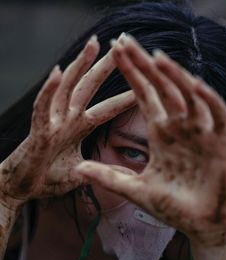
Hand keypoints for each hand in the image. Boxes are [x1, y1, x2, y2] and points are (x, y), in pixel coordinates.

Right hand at [0, 35, 134, 204]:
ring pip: (67, 88)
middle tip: (122, 46)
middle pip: (90, 87)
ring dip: (80, 66)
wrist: (23, 187)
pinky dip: (49, 90)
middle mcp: (67, 119)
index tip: (142, 83)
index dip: (125, 97)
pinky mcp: (38, 130)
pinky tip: (58, 73)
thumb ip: (105, 169)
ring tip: (94, 45)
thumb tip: (129, 171)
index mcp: (79, 127)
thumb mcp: (82, 171)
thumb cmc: (48, 177)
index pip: (107, 109)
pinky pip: (43, 107)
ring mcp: (53, 122)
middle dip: (106, 66)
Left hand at [77, 35, 225, 246]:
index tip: (115, 53)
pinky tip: (192, 85)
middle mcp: (179, 127)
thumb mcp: (136, 190)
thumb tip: (78, 169)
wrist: (203, 224)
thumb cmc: (174, 207)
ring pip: (187, 95)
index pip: (143, 96)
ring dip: (172, 76)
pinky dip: (206, 100)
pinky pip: (216, 114)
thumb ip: (109, 178)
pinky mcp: (221, 140)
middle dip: (143, 65)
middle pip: (161, 88)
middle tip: (124, 40)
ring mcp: (201, 131)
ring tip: (153, 57)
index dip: (130, 74)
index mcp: (161, 134)